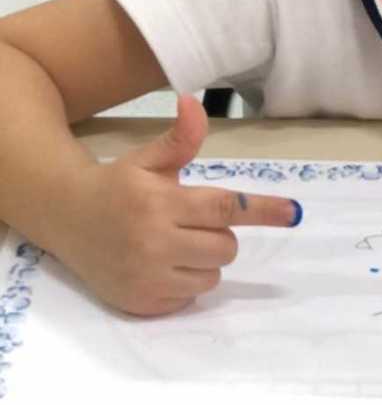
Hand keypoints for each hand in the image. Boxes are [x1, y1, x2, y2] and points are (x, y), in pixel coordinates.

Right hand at [52, 95, 301, 316]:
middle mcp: (155, 242)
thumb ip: (180, 139)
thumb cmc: (117, 185)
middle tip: (190, 220)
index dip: (262, 209)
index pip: (223, 207)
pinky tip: (159, 264)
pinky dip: (184, 282)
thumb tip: (193, 101)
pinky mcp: (142, 303)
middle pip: (225, 246)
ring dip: (204, 259)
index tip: (293, 213)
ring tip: (173, 242)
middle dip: (219, 232)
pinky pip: (189, 296)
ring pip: (212, 274)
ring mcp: (148, 277)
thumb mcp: (148, 159)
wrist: (66, 219)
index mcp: (161, 202)